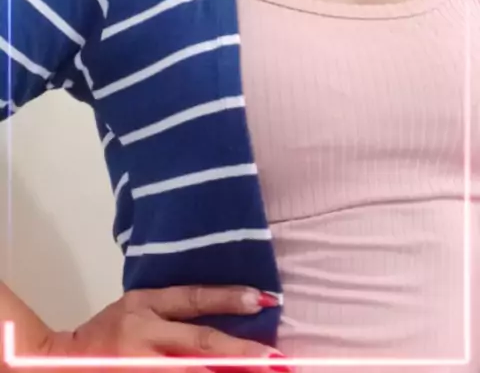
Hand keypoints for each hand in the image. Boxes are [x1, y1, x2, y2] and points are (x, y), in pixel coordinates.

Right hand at [40, 285, 288, 370]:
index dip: (229, 298)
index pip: (193, 298)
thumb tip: (222, 318)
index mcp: (144, 304)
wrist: (58, 361)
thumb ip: (170, 311)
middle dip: (238, 353)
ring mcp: (139, 364)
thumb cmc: (105, 332)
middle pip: (199, 343)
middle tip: (273, 357)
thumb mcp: (134, 307)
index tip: (264, 300)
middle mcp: (143, 333)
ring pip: (189, 371)